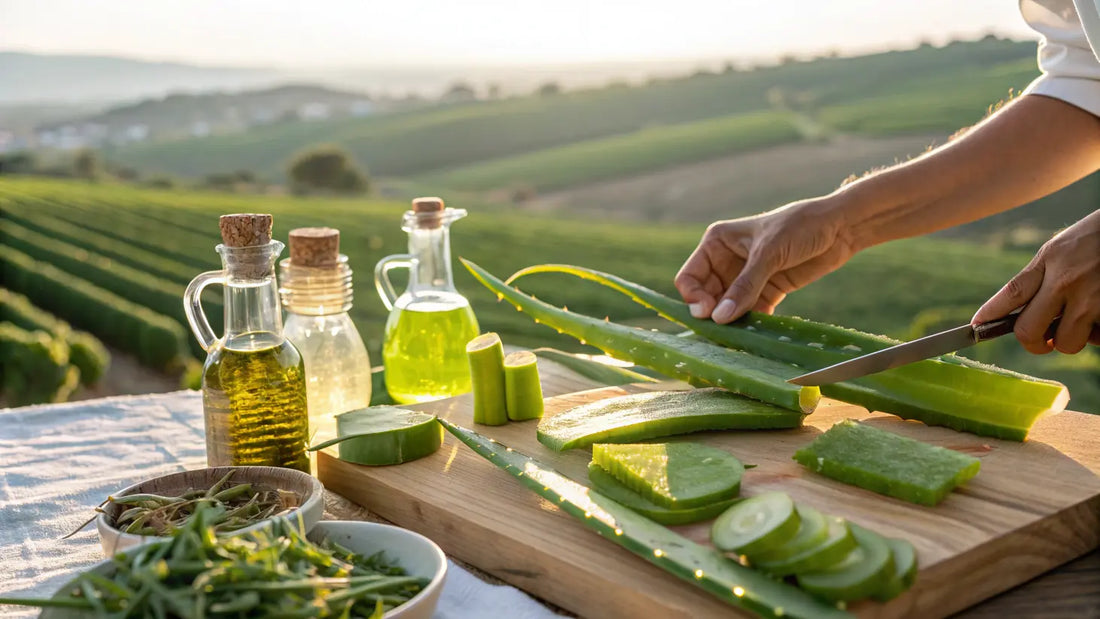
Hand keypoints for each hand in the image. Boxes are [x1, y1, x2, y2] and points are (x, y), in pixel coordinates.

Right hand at [674, 198, 858, 322]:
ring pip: (727, 308)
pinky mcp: (766, 292)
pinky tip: (757, 334)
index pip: (689, 277)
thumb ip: (744, 287)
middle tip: (724, 330)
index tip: (708, 313)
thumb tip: (718, 318)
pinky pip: (751, 314)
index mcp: (716, 243)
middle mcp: (726, 262)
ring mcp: (746, 279)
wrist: (841, 228)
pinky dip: (752, 325)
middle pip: (706, 297)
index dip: (694, 298)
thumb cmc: (799, 227)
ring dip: (732, 323)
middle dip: (713, 314)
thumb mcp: (768, 254)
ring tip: (740, 336)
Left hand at [973, 210, 1099, 353]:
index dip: (990, 315)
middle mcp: (1068, 282)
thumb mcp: (1060, 247)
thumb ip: (1039, 276)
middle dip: (1033, 342)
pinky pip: (1097, 339)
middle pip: (1029, 332)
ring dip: (1068, 339)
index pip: (1012, 294)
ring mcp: (1093, 300)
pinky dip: (1097, 334)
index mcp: (1051, 261)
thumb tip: (1013, 311)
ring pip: (1065, 343)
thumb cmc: (1097, 238)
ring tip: (1080, 319)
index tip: (975, 326)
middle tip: (1041, 339)